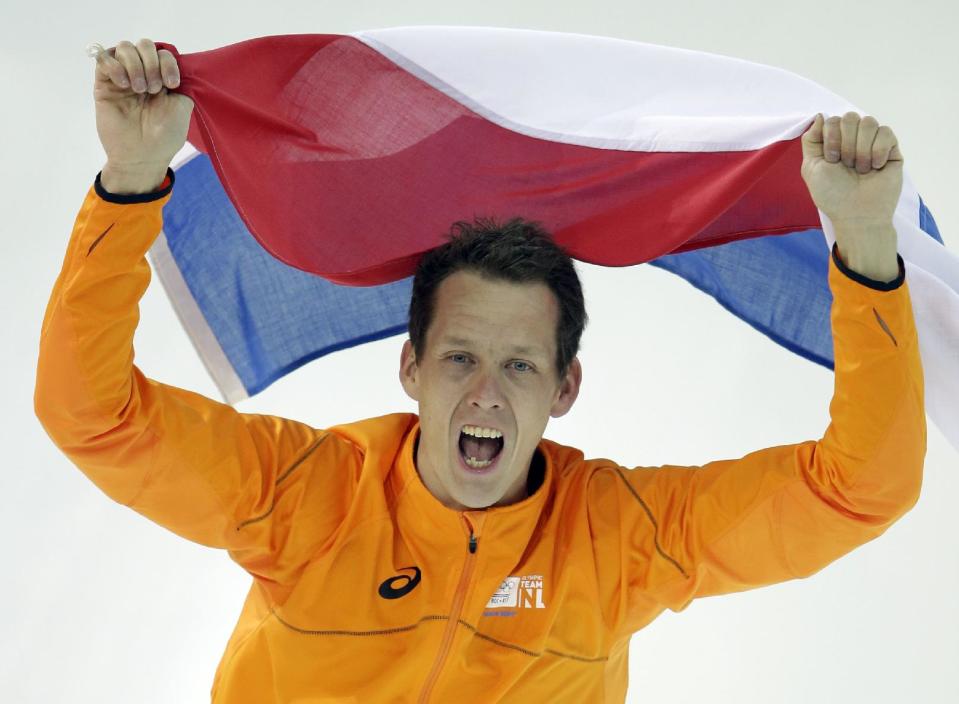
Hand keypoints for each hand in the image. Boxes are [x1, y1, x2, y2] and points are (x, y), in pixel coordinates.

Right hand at [91, 38, 193, 174]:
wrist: (142, 157)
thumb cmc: (165, 136)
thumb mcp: (183, 107)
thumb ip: (182, 81)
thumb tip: (174, 62)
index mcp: (162, 78)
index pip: (163, 52)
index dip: (168, 62)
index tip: (172, 84)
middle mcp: (142, 74)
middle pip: (144, 45)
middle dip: (152, 63)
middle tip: (154, 89)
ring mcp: (122, 77)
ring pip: (124, 47)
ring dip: (135, 65)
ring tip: (139, 90)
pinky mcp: (104, 84)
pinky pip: (103, 58)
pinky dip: (114, 65)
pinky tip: (124, 84)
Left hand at [800, 112, 903, 227]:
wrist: (856, 213)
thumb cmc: (832, 194)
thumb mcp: (811, 167)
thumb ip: (811, 140)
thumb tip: (820, 115)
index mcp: (834, 142)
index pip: (832, 120)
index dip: (831, 138)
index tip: (831, 160)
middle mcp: (853, 140)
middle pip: (850, 117)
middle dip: (845, 144)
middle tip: (847, 165)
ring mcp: (873, 143)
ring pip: (869, 122)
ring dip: (861, 149)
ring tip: (861, 169)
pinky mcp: (891, 149)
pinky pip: (886, 132)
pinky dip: (878, 151)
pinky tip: (875, 167)